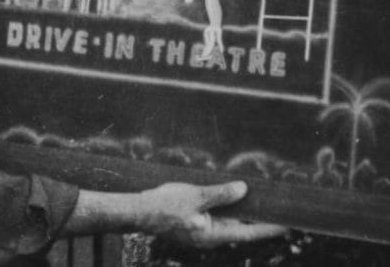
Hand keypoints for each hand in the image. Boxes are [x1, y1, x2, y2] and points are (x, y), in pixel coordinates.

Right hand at [137, 181, 285, 247]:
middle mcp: (211, 237)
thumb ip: (220, 194)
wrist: (139, 212)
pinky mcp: (193, 225)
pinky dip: (224, 208)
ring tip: (252, 196)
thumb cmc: (165, 205)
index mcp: (215, 234)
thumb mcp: (195, 195)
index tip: (288, 223)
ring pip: (227, 222)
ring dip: (239, 211)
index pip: (250, 233)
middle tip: (272, 203)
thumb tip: (243, 190)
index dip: (270, 228)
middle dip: (255, 216)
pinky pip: (215, 218)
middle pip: (240, 228)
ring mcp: (202, 232)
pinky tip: (224, 195)